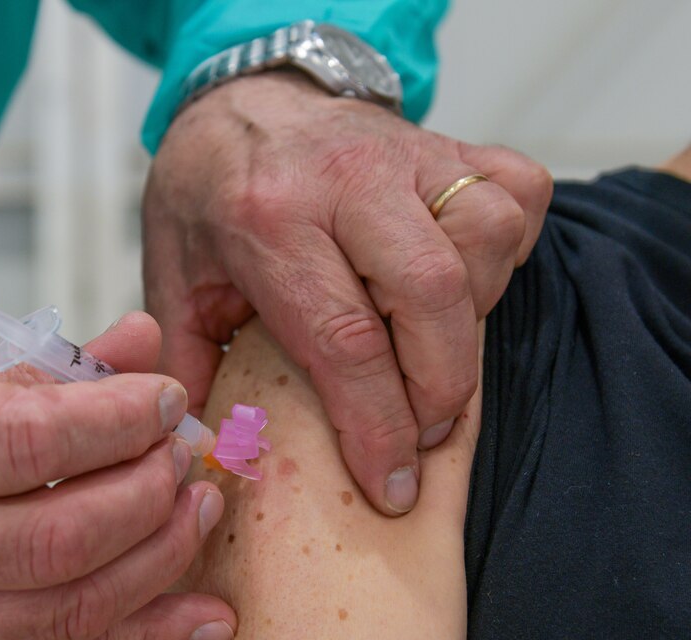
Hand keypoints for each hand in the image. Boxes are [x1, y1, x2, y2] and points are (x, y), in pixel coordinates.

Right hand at [0, 313, 233, 639]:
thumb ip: (40, 368)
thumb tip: (142, 341)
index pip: (22, 441)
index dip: (113, 420)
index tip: (163, 398)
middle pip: (57, 534)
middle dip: (147, 490)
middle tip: (183, 451)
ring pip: (72, 601)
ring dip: (160, 555)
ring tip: (199, 505)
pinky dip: (147, 629)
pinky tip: (207, 612)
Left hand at [143, 70, 552, 514]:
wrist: (238, 104)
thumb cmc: (207, 199)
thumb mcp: (174, 281)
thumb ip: (188, 365)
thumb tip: (211, 454)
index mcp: (266, 220)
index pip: (344, 339)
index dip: (377, 425)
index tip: (391, 484)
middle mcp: (343, 179)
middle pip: (430, 294)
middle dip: (439, 390)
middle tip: (423, 435)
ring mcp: (405, 153)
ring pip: (484, 239)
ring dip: (470, 321)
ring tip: (429, 354)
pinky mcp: (448, 144)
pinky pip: (516, 196)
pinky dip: (502, 255)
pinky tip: (458, 286)